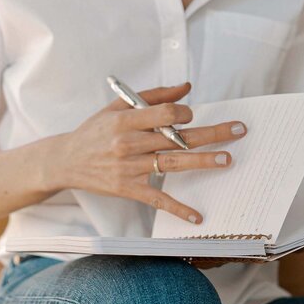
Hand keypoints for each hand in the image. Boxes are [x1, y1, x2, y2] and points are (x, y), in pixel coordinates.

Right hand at [53, 83, 246, 223]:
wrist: (66, 160)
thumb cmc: (94, 131)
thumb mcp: (117, 107)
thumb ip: (152, 95)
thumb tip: (186, 88)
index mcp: (125, 120)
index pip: (165, 114)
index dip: (184, 113)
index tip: (190, 115)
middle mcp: (128, 144)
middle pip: (177, 138)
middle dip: (211, 133)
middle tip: (238, 130)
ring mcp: (128, 168)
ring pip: (172, 164)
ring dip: (203, 162)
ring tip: (227, 159)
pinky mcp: (127, 188)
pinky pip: (157, 199)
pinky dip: (178, 209)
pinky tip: (197, 216)